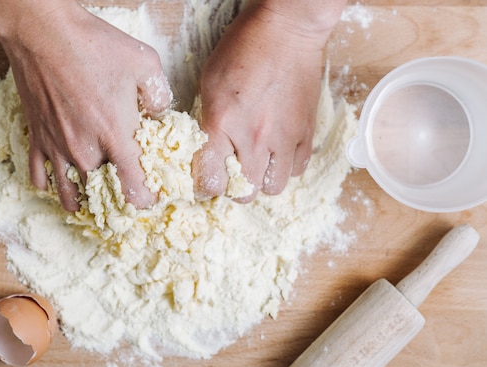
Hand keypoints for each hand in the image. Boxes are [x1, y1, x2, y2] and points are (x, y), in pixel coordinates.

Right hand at [0, 0, 171, 210]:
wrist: (42, 32)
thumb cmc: (93, 45)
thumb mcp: (144, 63)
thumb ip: (160, 96)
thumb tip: (161, 115)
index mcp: (115, 137)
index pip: (134, 190)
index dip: (146, 200)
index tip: (151, 196)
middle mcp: (85, 151)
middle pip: (103, 196)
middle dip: (116, 199)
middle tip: (123, 193)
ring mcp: (57, 147)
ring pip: (69, 193)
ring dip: (83, 201)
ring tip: (92, 202)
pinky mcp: (36, 138)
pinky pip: (39, 175)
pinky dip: (50, 183)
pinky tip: (59, 180)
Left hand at [193, 0, 345, 201]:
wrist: (287, 30)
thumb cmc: (243, 49)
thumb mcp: (209, 83)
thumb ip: (206, 121)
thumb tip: (205, 150)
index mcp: (221, 125)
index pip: (211, 181)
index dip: (206, 187)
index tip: (207, 183)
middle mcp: (253, 138)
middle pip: (244, 193)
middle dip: (235, 189)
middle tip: (232, 175)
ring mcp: (283, 138)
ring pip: (273, 188)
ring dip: (262, 182)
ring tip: (257, 166)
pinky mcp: (306, 132)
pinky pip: (297, 169)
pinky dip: (286, 168)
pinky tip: (278, 154)